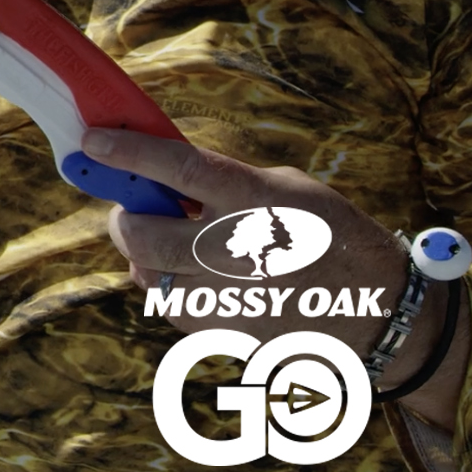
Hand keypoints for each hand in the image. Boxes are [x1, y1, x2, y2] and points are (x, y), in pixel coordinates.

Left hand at [93, 128, 468, 425]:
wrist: (377, 308)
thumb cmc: (327, 233)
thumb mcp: (284, 188)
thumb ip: (222, 181)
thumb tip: (157, 177)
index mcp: (258, 201)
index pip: (182, 169)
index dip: (130, 152)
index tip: (94, 140)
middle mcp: (239, 250)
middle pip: (141, 235)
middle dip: (125, 220)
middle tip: (133, 211)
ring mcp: (230, 297)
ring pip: (148, 273)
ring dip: (151, 256)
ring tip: (189, 247)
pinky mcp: (224, 331)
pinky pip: (171, 303)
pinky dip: (175, 286)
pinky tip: (210, 279)